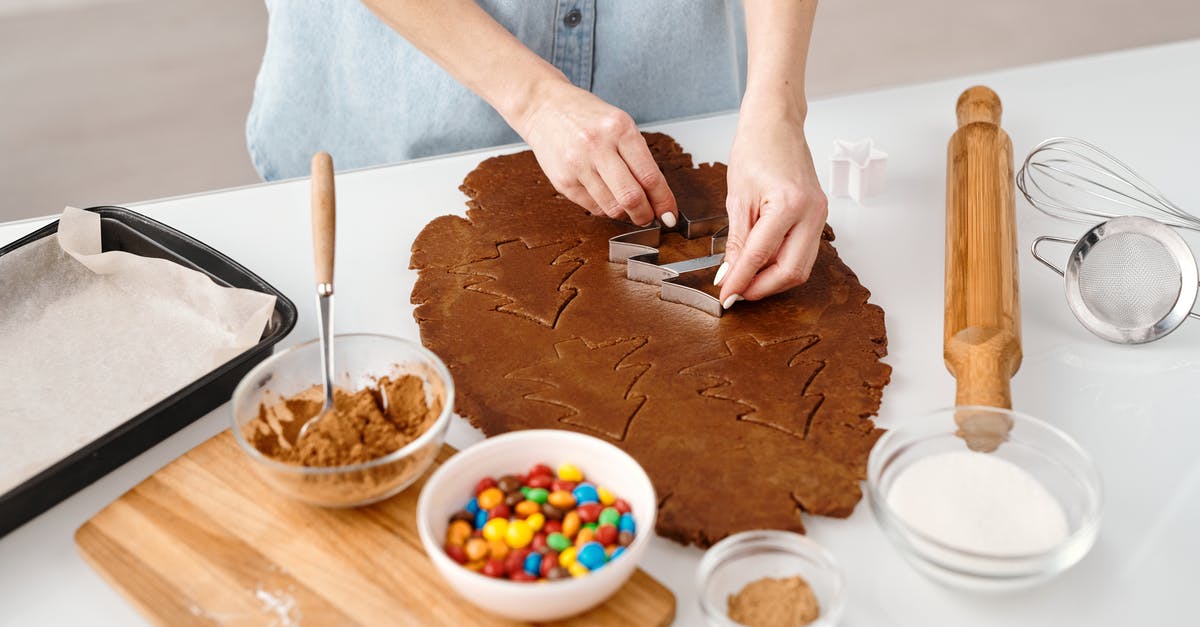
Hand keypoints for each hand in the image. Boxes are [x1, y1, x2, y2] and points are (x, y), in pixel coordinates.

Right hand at [513, 80, 677, 226]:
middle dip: (646, 215)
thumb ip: (638, 157)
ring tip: (628, 208)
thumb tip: (656, 195)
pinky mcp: (563, 181)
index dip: (664, 201)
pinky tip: (607, 197)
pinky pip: (593, 207)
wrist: (544, 107)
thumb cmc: (586, 116)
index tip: (670, 215)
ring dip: (625, 214)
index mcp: (620, 129)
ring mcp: (578, 165)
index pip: (650, 176)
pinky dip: (605, 208)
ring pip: (612, 208)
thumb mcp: (619, 124)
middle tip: (650, 217)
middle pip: (631, 197)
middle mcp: (598, 146)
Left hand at [715, 112, 826, 307]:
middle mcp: (811, 213)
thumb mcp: (737, 198)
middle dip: (762, 288)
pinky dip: (782, 264)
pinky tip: (762, 265)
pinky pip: (804, 252)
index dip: (741, 280)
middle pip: (791, 271)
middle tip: (736, 293)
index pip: (761, 256)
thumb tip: (729, 273)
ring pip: (801, 267)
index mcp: (789, 204)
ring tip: (746, 282)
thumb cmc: (756, 148)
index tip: (725, 295)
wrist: (776, 123)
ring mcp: (820, 215)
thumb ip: (736, 241)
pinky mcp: (818, 216)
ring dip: (773, 280)